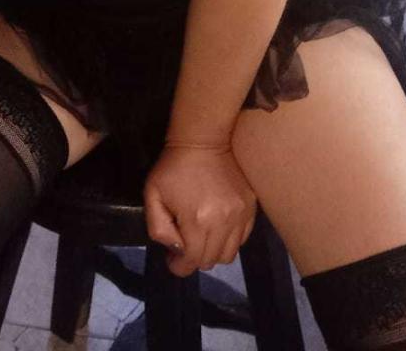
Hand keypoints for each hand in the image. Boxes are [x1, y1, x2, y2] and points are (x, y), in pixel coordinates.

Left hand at [143, 145, 257, 277]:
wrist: (203, 139)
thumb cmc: (173, 167)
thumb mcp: (153, 196)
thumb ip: (159, 229)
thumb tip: (175, 249)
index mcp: (198, 221)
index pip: (192, 263)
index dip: (178, 266)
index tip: (172, 257)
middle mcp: (224, 222)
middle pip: (211, 261)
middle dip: (194, 258)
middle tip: (185, 243)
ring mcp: (241, 215)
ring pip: (229, 254)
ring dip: (213, 251)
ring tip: (202, 236)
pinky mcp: (251, 207)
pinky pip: (242, 238)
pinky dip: (229, 239)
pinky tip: (217, 225)